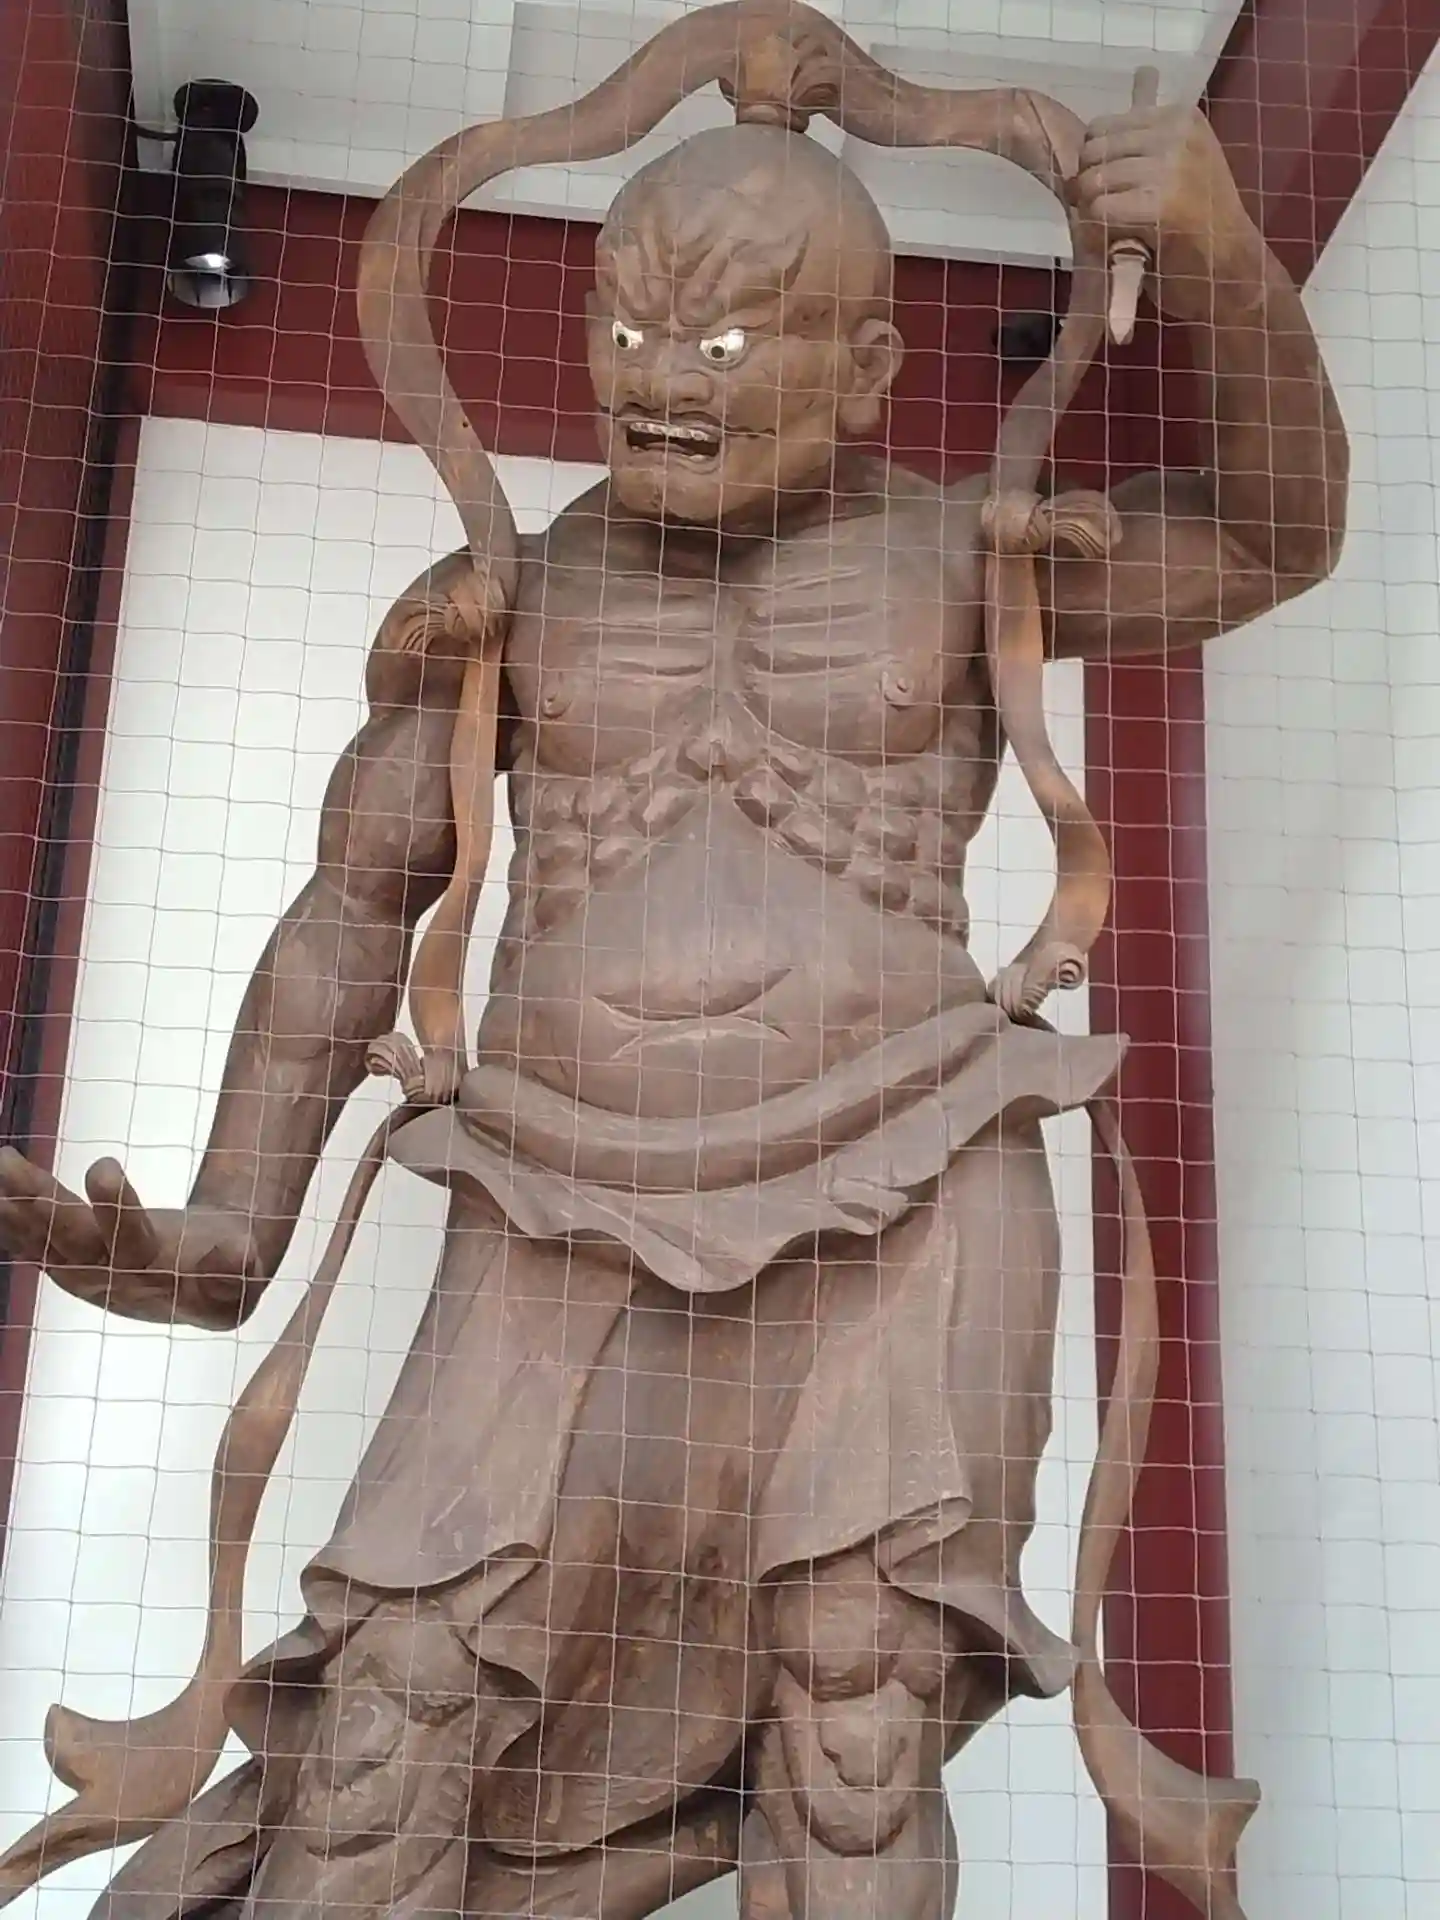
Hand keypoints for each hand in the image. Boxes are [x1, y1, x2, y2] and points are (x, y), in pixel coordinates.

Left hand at [0, 1149, 262, 1327]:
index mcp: (153, 1275)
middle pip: (70, 1242)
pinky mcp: (64, 1260)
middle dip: (43, 1209)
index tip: (104, 1167)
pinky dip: (7, 1218)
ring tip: (1, 1163)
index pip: (130, 1241)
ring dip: (13, 1209)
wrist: (205, 1283)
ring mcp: (79, 1271)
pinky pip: (27, 1241)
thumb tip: (239, 1253)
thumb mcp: (244, 1275)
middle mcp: (107, 1276)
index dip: (114, 1209)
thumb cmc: (227, 1271)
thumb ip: (239, 1269)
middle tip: (16, 1172)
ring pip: (40, 1239)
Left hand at [1074, 103, 1260, 320]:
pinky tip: (1118, 246)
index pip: (1102, 128)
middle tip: (1106, 218)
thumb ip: (1138, 153)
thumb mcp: (1177, 169)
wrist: (1235, 271)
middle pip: (1093, 152)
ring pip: (1093, 181)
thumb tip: (1080, 154)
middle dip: (1088, 189)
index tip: (1109, 192)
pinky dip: (1097, 234)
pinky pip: (1099, 210)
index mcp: (1180, 117)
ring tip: (1116, 234)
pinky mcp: (1161, 205)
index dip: (1093, 164)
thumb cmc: (1199, 227)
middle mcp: (1177, 133)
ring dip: (1093, 214)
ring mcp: (1171, 167)